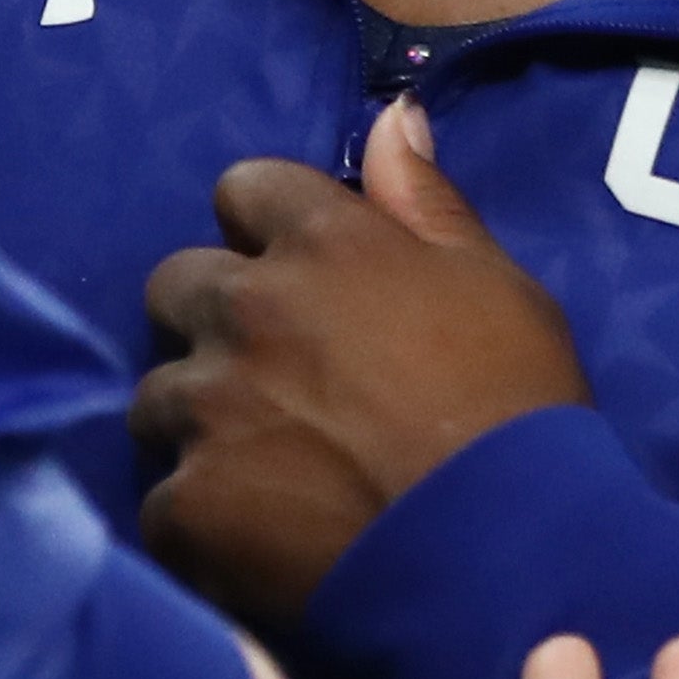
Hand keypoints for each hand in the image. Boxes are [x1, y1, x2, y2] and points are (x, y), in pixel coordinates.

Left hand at [134, 95, 588, 625]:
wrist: (509, 561)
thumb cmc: (521, 418)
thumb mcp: (499, 289)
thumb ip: (427, 203)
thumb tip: (391, 117)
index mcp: (325, 243)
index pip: (245, 188)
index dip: (268, 232)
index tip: (299, 277)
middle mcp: (249, 307)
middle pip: (177, 285)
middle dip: (213, 323)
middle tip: (272, 382)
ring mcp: (209, 405)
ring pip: (157, 395)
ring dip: (198, 424)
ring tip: (265, 474)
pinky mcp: (190, 503)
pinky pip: (164, 503)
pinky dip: (202, 523)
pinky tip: (255, 545)